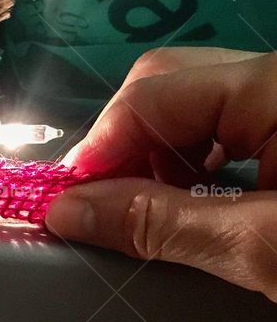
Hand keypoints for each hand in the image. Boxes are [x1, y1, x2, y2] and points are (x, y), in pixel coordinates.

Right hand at [45, 48, 276, 301]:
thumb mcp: (259, 246)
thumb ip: (160, 223)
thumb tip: (65, 212)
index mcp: (273, 86)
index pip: (151, 96)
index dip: (97, 152)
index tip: (65, 207)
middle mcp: (274, 75)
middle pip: (166, 81)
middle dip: (123, 145)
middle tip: (105, 208)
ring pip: (192, 102)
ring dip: (155, 155)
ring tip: (152, 212)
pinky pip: (225, 123)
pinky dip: (194, 162)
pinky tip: (193, 203)